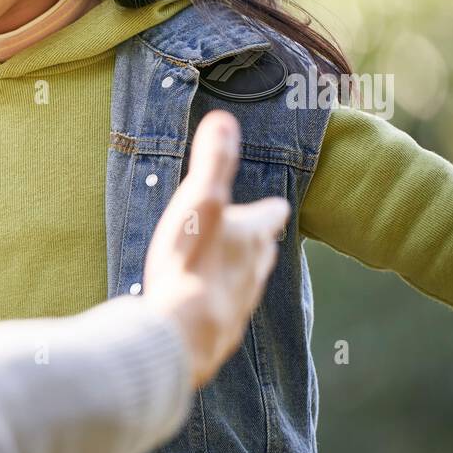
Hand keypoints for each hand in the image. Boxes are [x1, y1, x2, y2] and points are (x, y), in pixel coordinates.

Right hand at [142, 110, 290, 388]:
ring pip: (245, 281)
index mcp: (254, 236)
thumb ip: (213, 162)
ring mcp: (240, 303)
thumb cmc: (190, 263)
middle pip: (263, 249)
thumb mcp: (199, 202)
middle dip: (253, 240)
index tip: (270, 204)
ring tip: (216, 266)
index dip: (268, 208)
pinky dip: (213, 302)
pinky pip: (222, 310)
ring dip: (233, 272)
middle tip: (239, 232)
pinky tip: (197, 303)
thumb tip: (224, 120)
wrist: (180, 333)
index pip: (271, 214)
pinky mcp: (221, 331)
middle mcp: (255, 270)